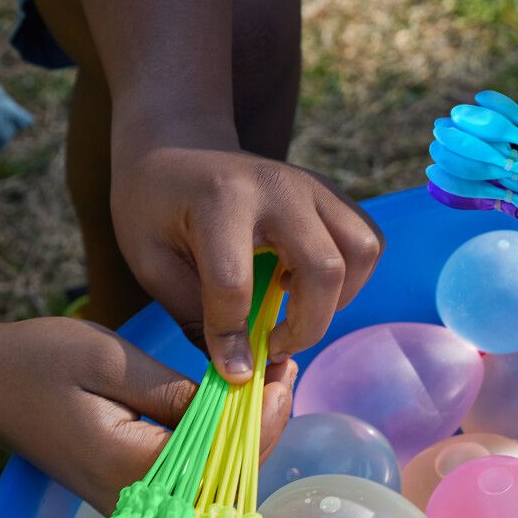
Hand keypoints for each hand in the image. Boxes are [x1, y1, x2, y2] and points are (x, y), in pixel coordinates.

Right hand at [0, 316, 292, 511]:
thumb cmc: (41, 361)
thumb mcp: (112, 361)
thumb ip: (176, 391)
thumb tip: (238, 401)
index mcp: (132, 470)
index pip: (223, 456)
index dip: (265, 415)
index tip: (284, 370)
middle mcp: (136, 502)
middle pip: (227, 477)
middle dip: (263, 423)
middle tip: (284, 368)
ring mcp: (133, 505)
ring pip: (214, 481)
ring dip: (245, 434)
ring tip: (268, 380)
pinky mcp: (131, 493)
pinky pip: (192, 478)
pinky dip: (219, 443)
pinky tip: (234, 403)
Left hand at [111, 142, 382, 381]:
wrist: (177, 145)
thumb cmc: (154, 206)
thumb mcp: (150, 259)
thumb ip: (192, 312)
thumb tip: (239, 370)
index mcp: (221, 200)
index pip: (237, 284)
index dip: (233, 340)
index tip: (233, 372)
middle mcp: (278, 187)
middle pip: (324, 268)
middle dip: (306, 325)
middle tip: (273, 345)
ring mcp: (313, 186)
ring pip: (362, 251)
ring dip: (338, 299)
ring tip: (297, 310)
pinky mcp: (331, 193)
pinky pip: (368, 240)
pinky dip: (351, 276)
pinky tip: (308, 282)